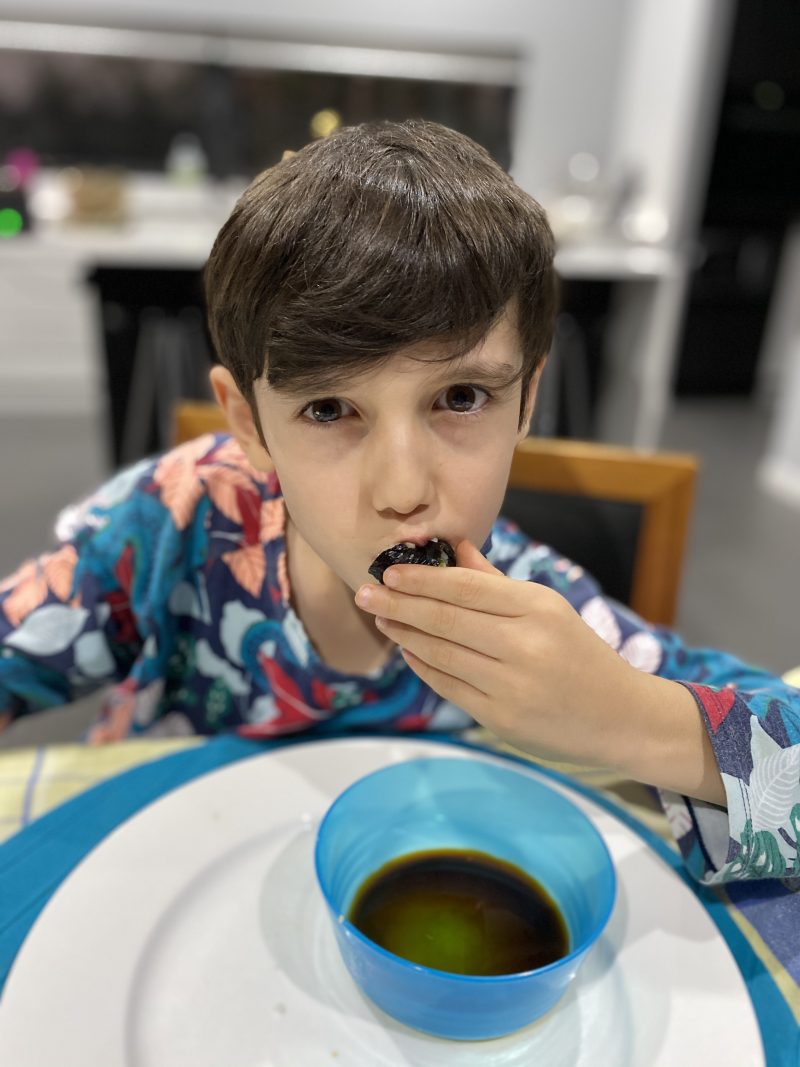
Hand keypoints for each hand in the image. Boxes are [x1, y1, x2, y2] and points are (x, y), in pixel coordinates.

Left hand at [355, 540, 724, 802]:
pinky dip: (423, 666)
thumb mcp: (547, 608)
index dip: (421, 579)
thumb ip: (495, 581)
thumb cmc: (579, 653)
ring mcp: (510, 686)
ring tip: (381, 617)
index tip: (388, 571)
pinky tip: (408, 650)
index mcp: (538, 609)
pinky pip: (448, 687)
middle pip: (445, 620)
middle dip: (398, 604)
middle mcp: (524, 646)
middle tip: (364, 592)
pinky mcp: (500, 719)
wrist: (620, 716)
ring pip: (440, 654)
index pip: (466, 588)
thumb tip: (453, 547)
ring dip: (404, 634)